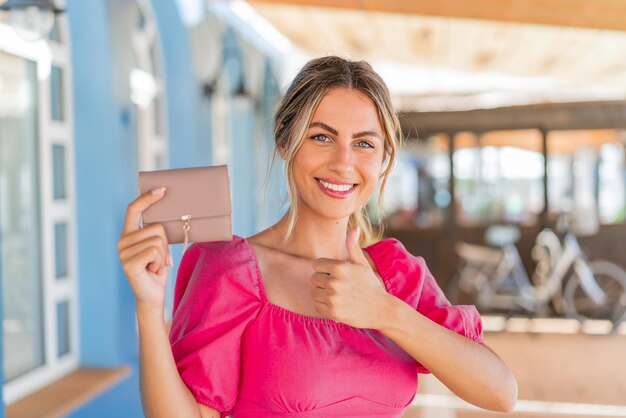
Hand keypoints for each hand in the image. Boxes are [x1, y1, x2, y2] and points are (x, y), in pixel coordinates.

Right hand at [117, 187, 171, 311]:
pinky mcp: (128, 263)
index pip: (134, 210)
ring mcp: (123, 252)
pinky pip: (154, 251)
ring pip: (157, 240)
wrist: (153, 295)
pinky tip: (153, 271)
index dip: (147, 198)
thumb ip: (156, 233)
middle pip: (155, 227)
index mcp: (128, 234)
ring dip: (163, 255)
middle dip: (165, 244)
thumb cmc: (157, 269)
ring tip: (156, 266)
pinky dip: (160, 262)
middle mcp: (122, 241)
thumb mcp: (158, 247)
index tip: (162, 189)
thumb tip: (169, 216)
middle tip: (160, 259)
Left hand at [310, 227, 389, 328]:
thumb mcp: (362, 264)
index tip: (336, 274)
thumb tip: (354, 227)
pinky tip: (337, 305)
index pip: (317, 264)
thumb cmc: (370, 284)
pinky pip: (317, 306)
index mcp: (340, 267)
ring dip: (323, 294)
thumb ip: (353, 246)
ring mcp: (333, 298)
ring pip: (314, 293)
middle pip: (314, 279)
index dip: (325, 269)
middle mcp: (335, 282)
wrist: (381, 309)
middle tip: (339, 286)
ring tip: (338, 295)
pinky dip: (324, 307)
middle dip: (323, 282)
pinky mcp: (333, 313)